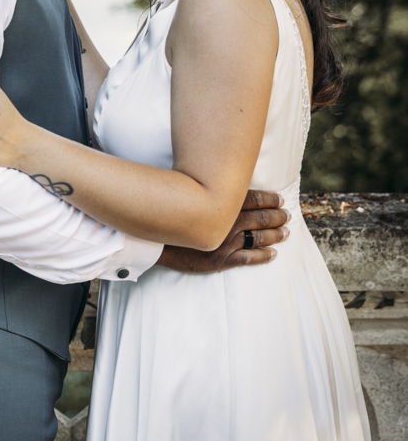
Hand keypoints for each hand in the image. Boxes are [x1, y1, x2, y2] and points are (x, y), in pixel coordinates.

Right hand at [156, 189, 289, 272]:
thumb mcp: (190, 193)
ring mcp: (224, 242)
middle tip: (287, 216)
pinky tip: (273, 253)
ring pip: (258, 238)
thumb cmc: (172, 212)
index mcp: (221, 204)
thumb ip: (210, 189)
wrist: (154, 239)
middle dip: (277, 217)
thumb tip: (226, 180)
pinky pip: (247, 259)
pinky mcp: (219, 260)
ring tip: (286, 232)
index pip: (253, 199)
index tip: (280, 199)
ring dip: (275, 235)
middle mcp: (226, 222)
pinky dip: (263, 256)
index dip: (270, 199)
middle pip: (261, 218)